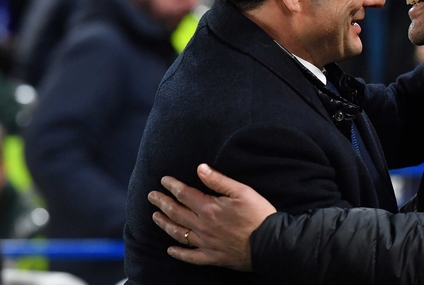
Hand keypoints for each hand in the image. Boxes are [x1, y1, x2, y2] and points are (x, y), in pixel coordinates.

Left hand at [148, 163, 276, 270]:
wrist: (270, 243)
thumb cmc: (259, 215)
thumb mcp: (242, 191)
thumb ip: (219, 181)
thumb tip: (200, 168)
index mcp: (210, 208)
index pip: (185, 194)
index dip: (172, 186)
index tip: (163, 180)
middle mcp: (203, 226)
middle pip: (177, 213)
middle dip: (162, 203)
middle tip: (151, 197)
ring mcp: (206, 243)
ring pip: (178, 233)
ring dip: (165, 224)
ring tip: (155, 217)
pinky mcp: (212, 257)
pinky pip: (190, 256)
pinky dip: (178, 253)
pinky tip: (170, 250)